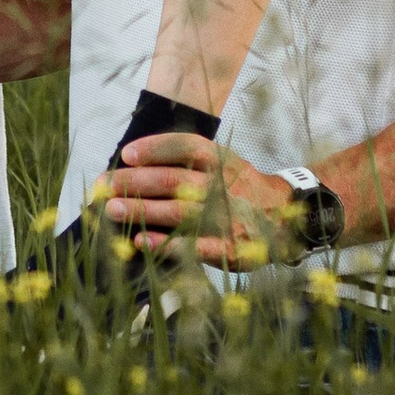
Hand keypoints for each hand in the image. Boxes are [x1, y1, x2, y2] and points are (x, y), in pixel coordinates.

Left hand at [99, 130, 296, 268]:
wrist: (289, 217)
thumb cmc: (241, 188)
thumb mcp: (223, 162)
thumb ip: (188, 161)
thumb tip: (134, 162)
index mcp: (221, 159)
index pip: (185, 146)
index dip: (154, 148)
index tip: (126, 154)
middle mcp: (223, 185)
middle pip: (174, 179)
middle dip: (136, 182)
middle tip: (105, 186)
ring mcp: (228, 216)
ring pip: (179, 212)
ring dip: (143, 211)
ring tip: (113, 210)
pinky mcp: (231, 248)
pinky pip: (195, 246)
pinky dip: (167, 244)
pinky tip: (142, 242)